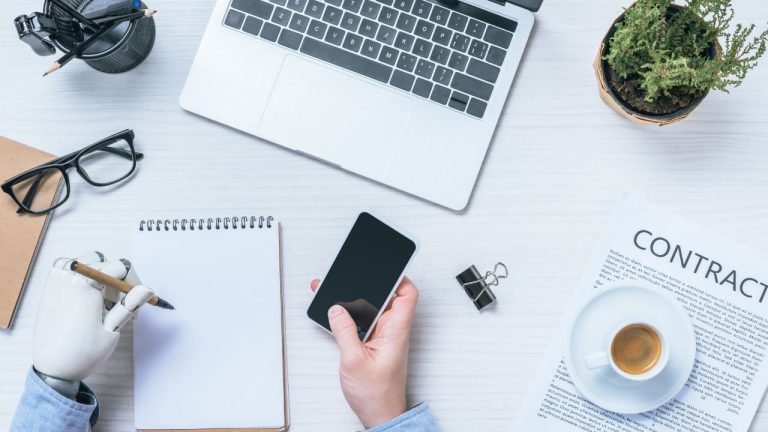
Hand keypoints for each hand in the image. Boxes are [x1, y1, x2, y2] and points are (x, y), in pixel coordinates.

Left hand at [33, 253, 153, 382]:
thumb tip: (148, 288)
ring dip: (101, 277)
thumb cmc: (83, 353)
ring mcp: (55, 280)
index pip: (119, 267)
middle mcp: (67, 276)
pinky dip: (84, 278)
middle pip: (104, 261)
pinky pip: (72, 269)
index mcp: (84, 285)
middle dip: (118, 279)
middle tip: (121, 305)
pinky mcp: (49, 287)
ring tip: (104, 304)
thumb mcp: (112, 330)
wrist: (51, 369)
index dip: (135, 282)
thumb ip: (130, 305)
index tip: (139, 300)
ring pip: (88, 262)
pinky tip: (89, 300)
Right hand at [310, 277, 418, 428]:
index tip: (383, 267)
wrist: (380, 416)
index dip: (398, 277)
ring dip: (356, 301)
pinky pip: (365, 323)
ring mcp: (384, 338)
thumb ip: (345, 331)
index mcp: (396, 330)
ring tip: (335, 292)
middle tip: (350, 276)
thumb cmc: (376, 395)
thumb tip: (337, 308)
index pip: (408, 294)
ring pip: (373, 310)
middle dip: (369, 285)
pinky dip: (352, 316)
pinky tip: (337, 315)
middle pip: (387, 297)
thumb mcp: (354, 360)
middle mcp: (392, 331)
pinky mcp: (374, 345)